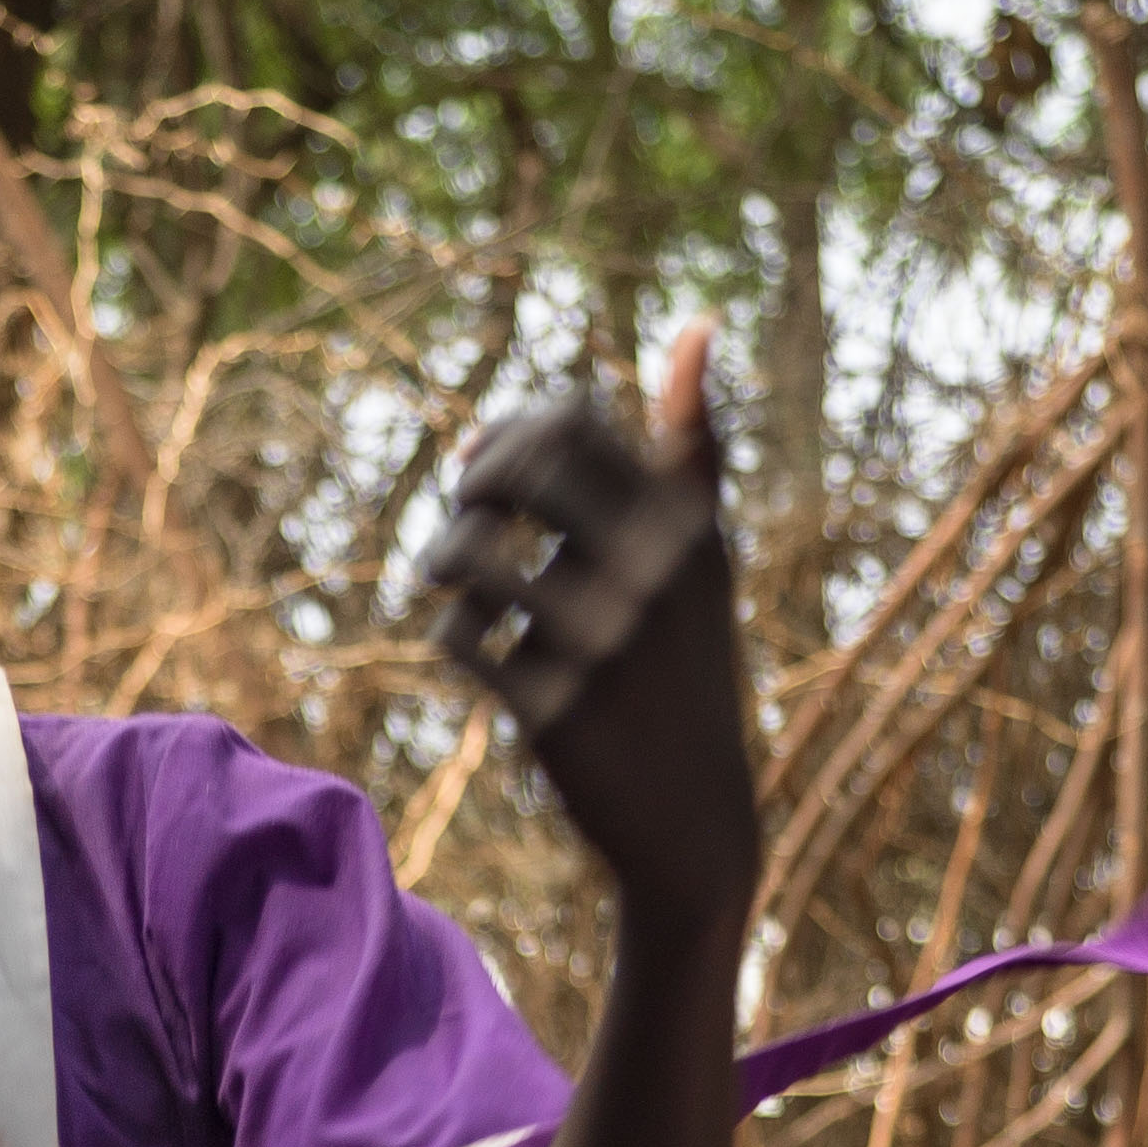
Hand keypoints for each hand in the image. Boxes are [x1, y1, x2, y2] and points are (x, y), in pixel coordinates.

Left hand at [420, 329, 759, 942]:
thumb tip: (694, 325)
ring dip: (445, 559)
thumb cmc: (684, 668)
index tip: (481, 468)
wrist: (693, 821)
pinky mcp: (555, 710)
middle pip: (518, 469)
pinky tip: (479, 650)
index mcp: (685, 524)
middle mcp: (651, 574)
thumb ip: (690, 448)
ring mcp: (603, 643)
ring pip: (472, 553)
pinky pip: (462, 638)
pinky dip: (457, 635)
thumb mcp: (702, 559)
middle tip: (462, 514)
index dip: (504, 434)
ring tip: (448, 576)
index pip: (568, 422)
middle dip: (471, 482)